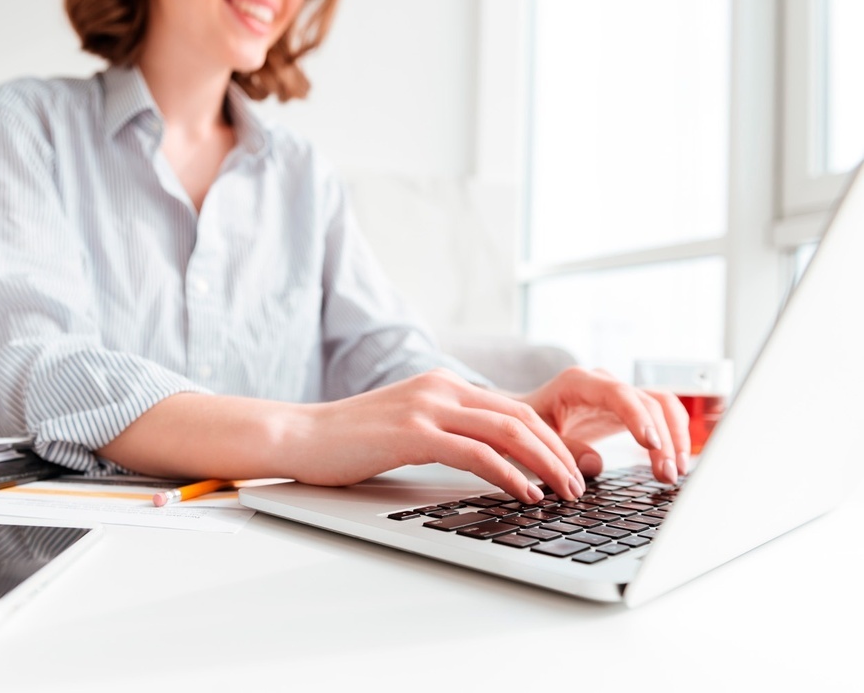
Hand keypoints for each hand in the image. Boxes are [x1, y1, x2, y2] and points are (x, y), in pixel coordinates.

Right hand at [299, 368, 586, 502]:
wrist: (300, 436)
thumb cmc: (350, 442)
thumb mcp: (408, 428)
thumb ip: (447, 432)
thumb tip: (490, 462)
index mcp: (444, 385)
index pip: (514, 409)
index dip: (551, 440)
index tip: (570, 470)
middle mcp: (441, 388)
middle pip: (521, 417)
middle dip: (559, 454)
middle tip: (579, 485)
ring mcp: (427, 407)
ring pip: (507, 431)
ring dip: (545, 465)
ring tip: (564, 493)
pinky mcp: (412, 433)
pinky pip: (476, 452)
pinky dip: (509, 474)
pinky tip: (524, 495)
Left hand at [518, 366, 690, 483]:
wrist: (525, 417)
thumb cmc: (527, 425)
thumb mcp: (536, 437)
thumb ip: (563, 448)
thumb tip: (596, 464)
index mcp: (577, 382)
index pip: (618, 394)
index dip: (638, 417)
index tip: (650, 444)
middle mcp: (603, 382)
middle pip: (647, 402)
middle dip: (662, 438)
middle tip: (666, 473)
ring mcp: (618, 393)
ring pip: (661, 406)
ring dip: (674, 437)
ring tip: (674, 472)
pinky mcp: (628, 408)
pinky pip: (660, 415)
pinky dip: (672, 436)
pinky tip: (674, 462)